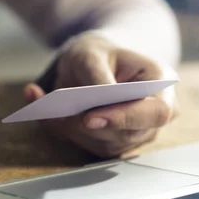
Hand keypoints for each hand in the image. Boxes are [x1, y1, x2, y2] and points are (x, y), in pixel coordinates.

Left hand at [24, 33, 177, 157]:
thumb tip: (95, 108)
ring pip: (103, 144)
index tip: (89, 118)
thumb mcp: (92, 53)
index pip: (156, 112)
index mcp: (160, 83)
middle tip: (56, 112)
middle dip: (87, 126)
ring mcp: (136, 133)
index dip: (124, 119)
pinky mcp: (113, 144)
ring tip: (39, 99)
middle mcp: (153, 114)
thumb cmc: (98, 53)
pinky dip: (62, 129)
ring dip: (69, 128)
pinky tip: (42, 109)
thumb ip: (97, 78)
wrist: (95, 61)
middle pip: (126, 135)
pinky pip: (87, 146)